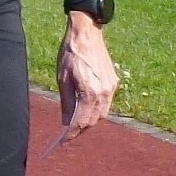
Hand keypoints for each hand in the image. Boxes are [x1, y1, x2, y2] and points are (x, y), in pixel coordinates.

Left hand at [54, 13, 117, 143]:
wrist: (87, 34)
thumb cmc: (70, 54)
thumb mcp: (62, 79)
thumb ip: (65, 102)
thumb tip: (65, 122)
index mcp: (89, 92)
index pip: (81, 122)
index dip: (71, 134)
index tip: (62, 142)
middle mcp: (104, 93)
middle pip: (93, 120)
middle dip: (81, 129)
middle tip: (67, 134)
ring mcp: (112, 88)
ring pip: (102, 114)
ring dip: (90, 120)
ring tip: (75, 123)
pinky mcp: (114, 82)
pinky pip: (106, 103)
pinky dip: (96, 110)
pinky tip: (86, 108)